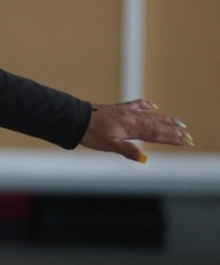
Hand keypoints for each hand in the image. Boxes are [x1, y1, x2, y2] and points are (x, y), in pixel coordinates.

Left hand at [79, 100, 193, 161]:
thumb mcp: (109, 145)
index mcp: (131, 128)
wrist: (76, 118)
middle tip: (187, 134)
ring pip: (149, 116)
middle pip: (156, 124)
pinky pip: (135, 105)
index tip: (184, 140)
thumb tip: (145, 158)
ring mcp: (124, 112)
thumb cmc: (90, 133)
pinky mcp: (117, 109)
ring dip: (164, 119)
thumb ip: (128, 151)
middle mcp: (131, 118)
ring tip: (178, 122)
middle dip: (172, 130)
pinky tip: (153, 106)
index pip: (155, 133)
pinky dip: (145, 105)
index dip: (170, 138)